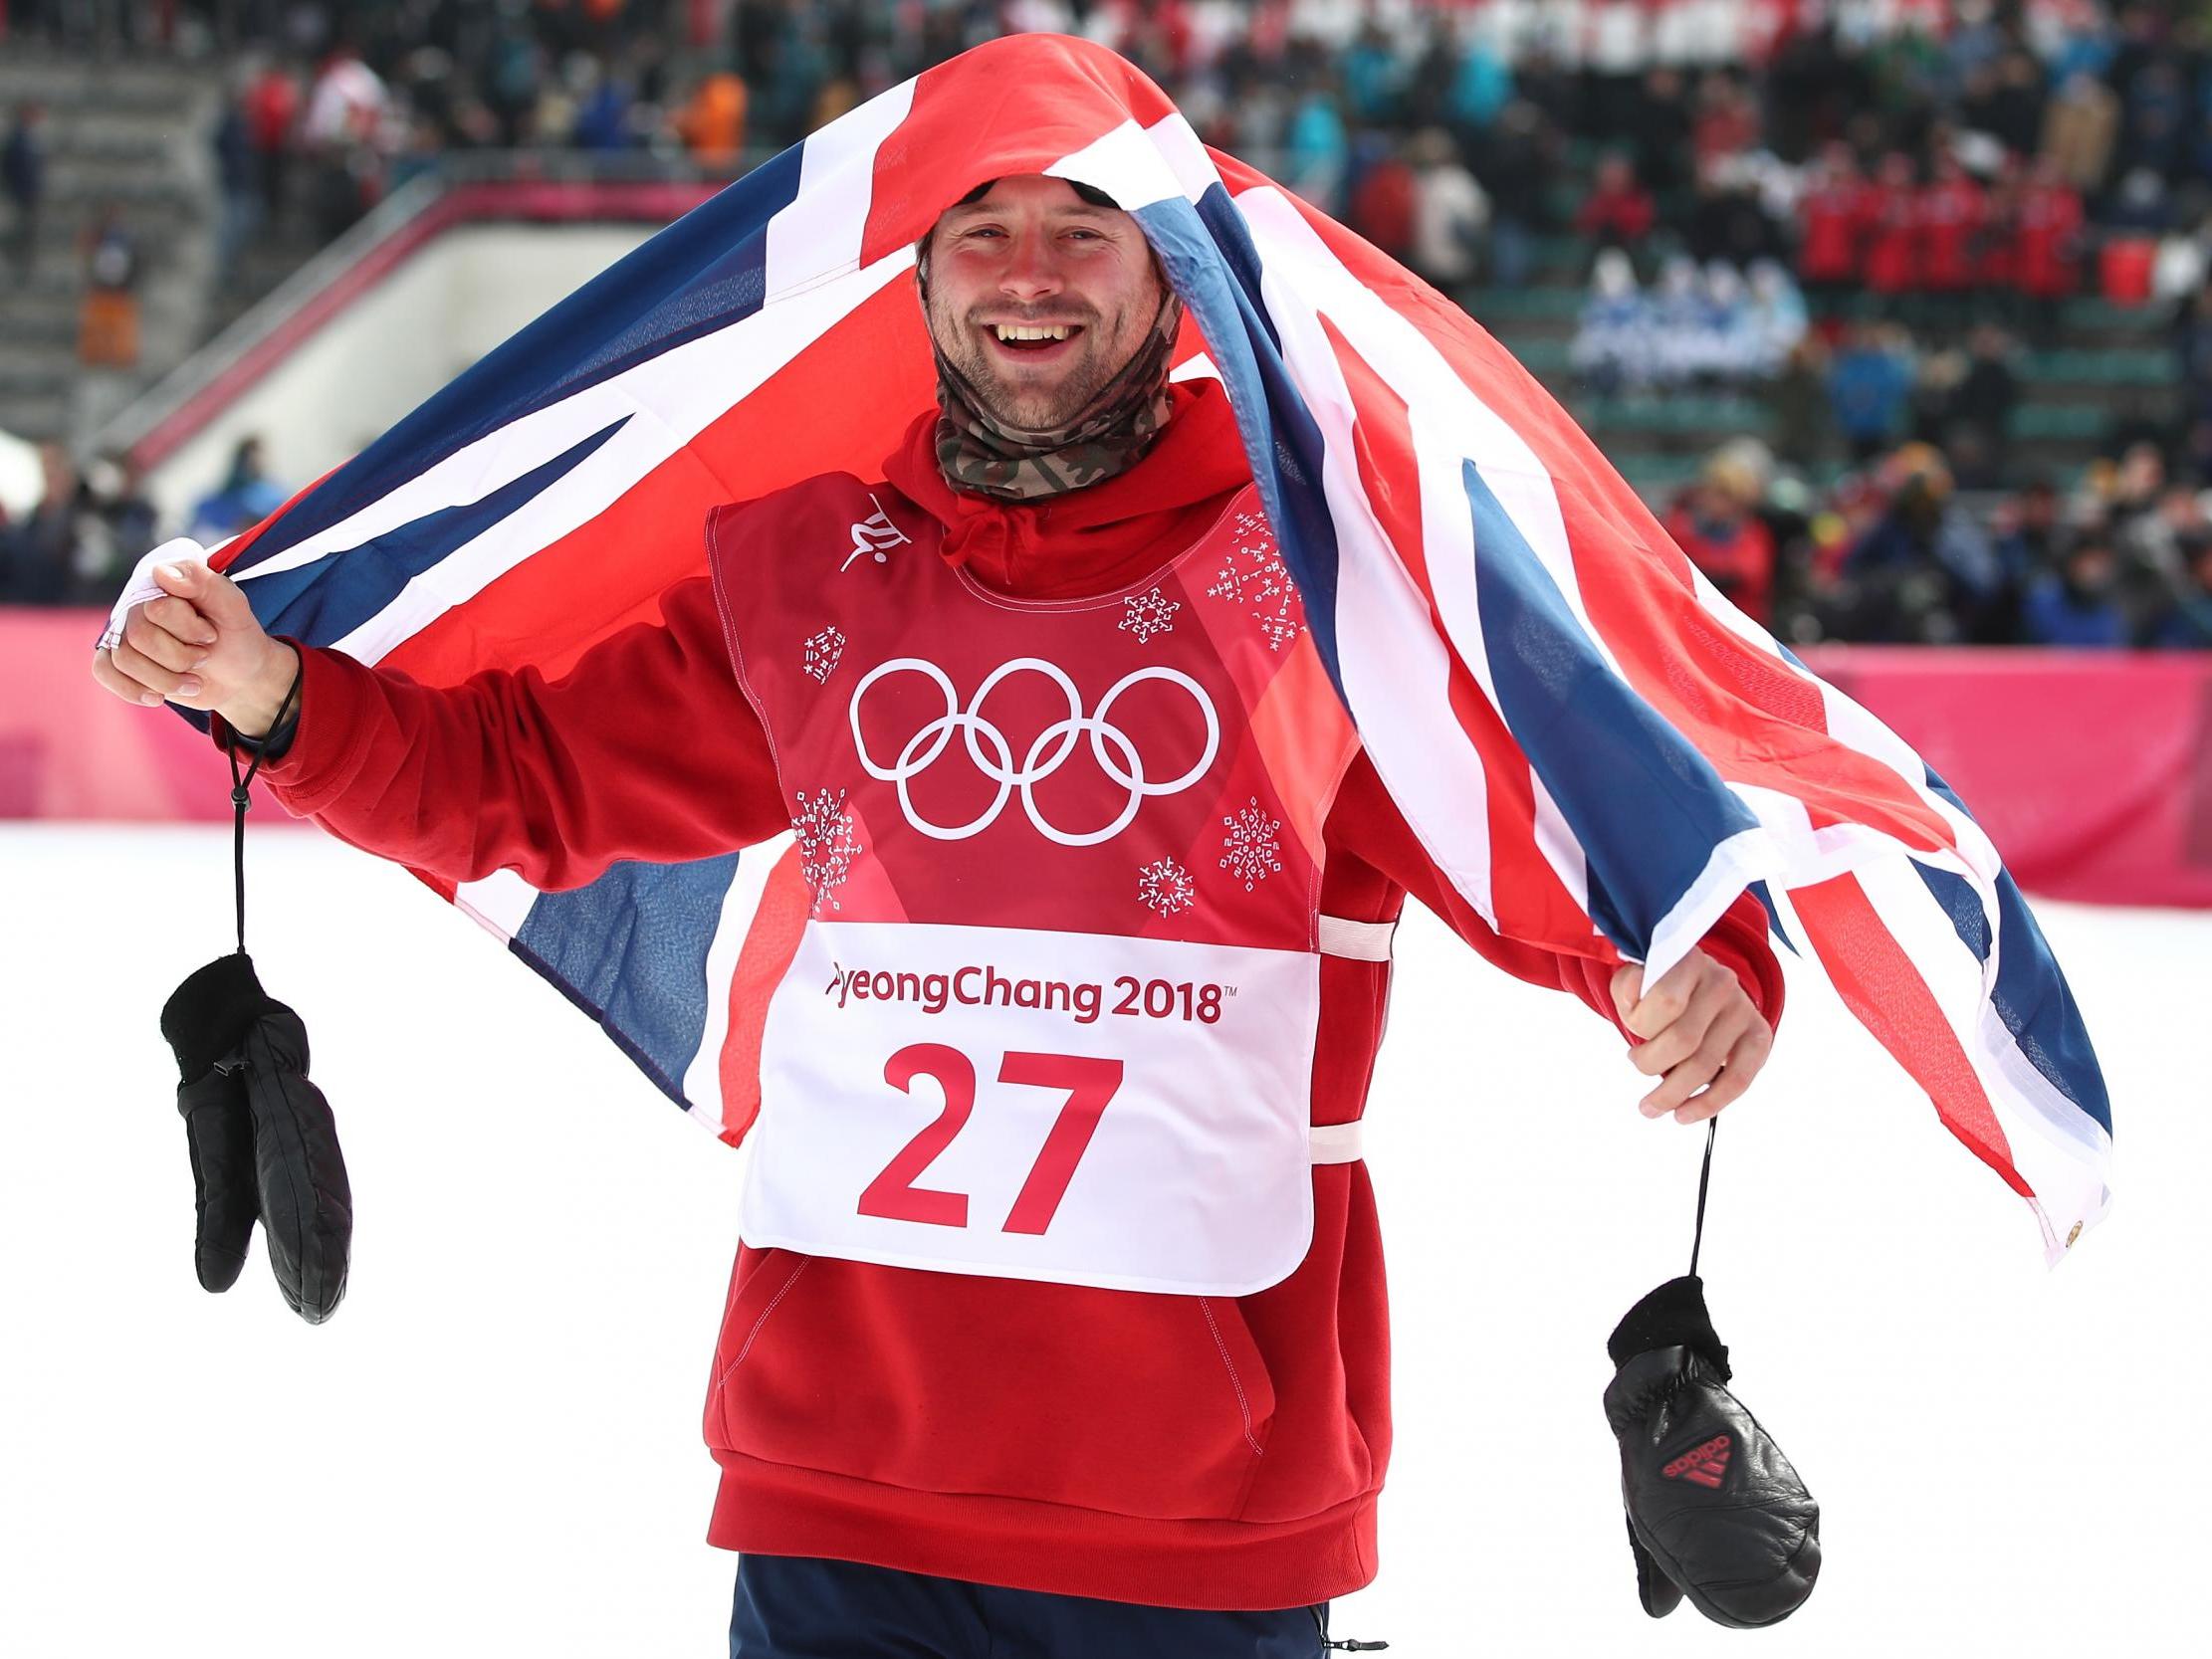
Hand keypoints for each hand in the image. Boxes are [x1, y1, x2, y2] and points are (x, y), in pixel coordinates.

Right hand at [91, 558, 297, 737]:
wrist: (240, 676)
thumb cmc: (237, 636)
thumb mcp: (233, 606)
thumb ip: (202, 581)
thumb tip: (160, 572)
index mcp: (162, 586)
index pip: (156, 608)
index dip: (188, 629)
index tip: (212, 636)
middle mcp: (138, 607)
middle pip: (139, 637)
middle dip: (180, 657)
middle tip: (204, 657)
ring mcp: (126, 633)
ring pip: (124, 660)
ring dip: (166, 680)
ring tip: (193, 680)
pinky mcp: (120, 660)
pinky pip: (104, 671)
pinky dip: (133, 690)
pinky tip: (157, 698)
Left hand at [1611, 947, 1772, 1124]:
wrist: (1697, 987)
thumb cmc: (1659, 989)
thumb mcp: (1636, 981)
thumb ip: (1628, 987)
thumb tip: (1635, 996)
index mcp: (1690, 961)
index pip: (1666, 1001)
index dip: (1641, 1027)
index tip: (1630, 1037)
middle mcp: (1723, 983)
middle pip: (1683, 1040)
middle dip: (1650, 1065)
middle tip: (1637, 1068)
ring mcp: (1744, 1010)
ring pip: (1705, 1065)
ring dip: (1672, 1094)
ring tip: (1650, 1107)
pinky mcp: (1760, 1037)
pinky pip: (1738, 1080)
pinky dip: (1709, 1104)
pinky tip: (1684, 1115)